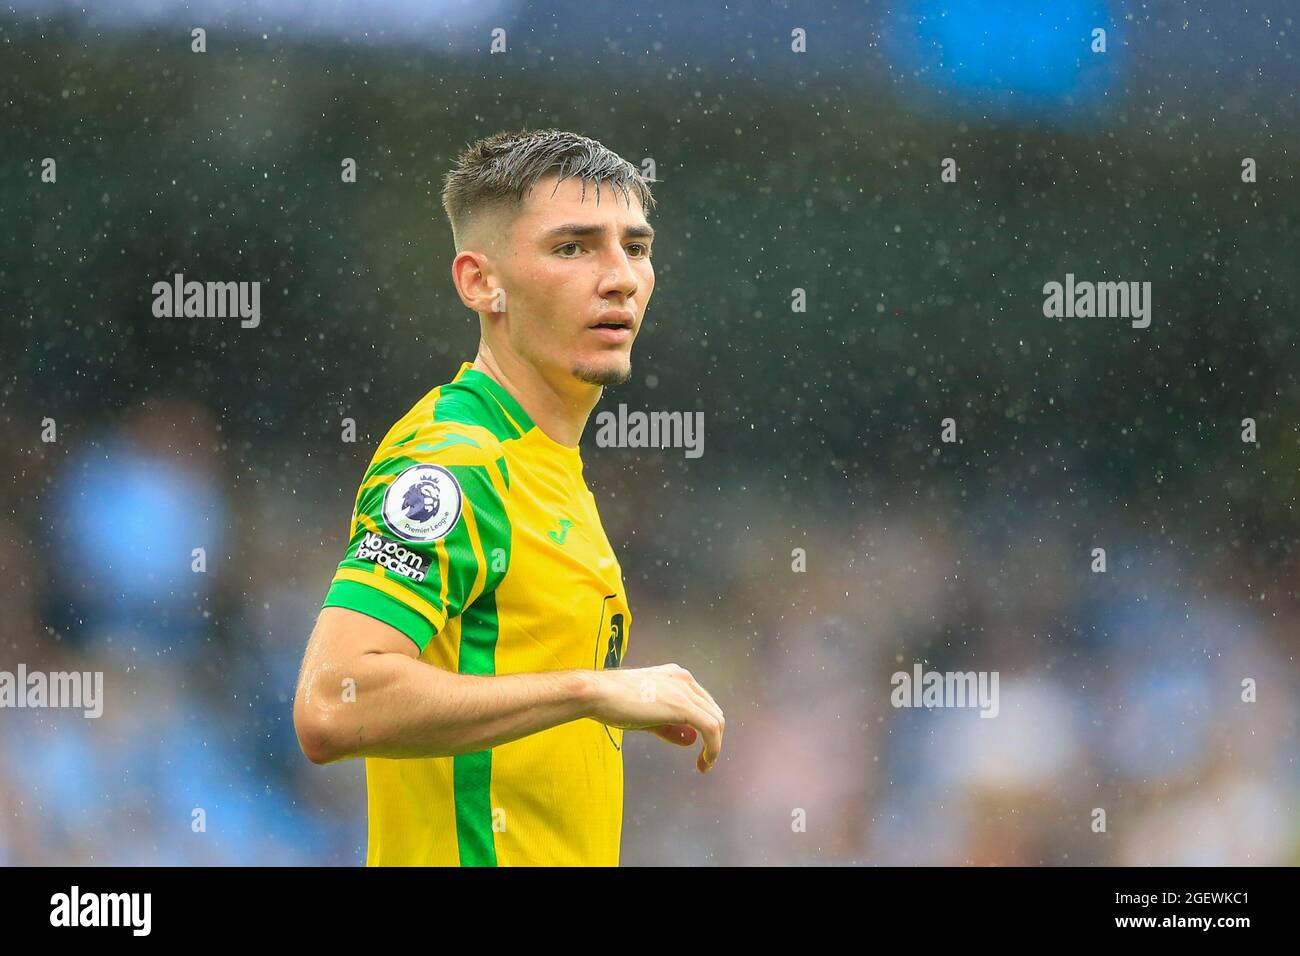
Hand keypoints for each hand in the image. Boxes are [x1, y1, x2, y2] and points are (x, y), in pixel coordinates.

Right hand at [589, 663, 723, 772]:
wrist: (597, 693)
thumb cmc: (613, 702)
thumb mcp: (646, 716)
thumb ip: (669, 727)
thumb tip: (690, 740)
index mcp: (676, 676)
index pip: (703, 702)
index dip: (705, 726)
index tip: (699, 745)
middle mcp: (684, 679)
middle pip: (713, 711)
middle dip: (713, 737)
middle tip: (704, 759)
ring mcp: (684, 690)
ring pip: (716, 721)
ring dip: (714, 746)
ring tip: (704, 764)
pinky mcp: (683, 706)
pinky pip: (710, 729)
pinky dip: (712, 748)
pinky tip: (704, 763)